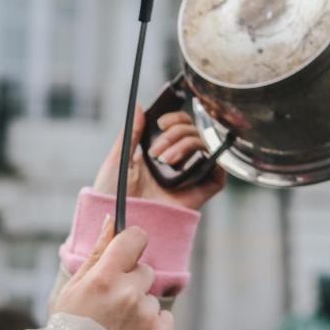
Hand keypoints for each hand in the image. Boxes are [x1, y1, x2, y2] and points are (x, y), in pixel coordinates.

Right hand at [55, 218, 172, 329]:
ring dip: (140, 310)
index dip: (132, 243)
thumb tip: (111, 220)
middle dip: (132, 284)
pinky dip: (152, 328)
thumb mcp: (73, 289)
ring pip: (152, 299)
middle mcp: (129, 293)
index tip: (126, 253)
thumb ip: (97, 253)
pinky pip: (164, 319)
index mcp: (104, 277)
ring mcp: (147, 316)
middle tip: (110, 307)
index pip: (135, 238)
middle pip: (145, 271)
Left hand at [92, 105, 225, 211]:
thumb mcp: (118, 160)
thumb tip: (138, 107)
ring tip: (164, 161)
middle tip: (156, 151)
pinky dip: (210, 162)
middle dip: (177, 132)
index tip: (161, 122)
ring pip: (205, 147)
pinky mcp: (199, 194)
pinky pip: (219, 173)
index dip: (176, 119)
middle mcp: (176, 164)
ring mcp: (189, 178)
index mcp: (157, 154)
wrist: (117, 222)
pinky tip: (187, 164)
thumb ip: (130, 134)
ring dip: (186, 145)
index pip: (179, 127)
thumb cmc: (111, 196)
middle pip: (194, 132)